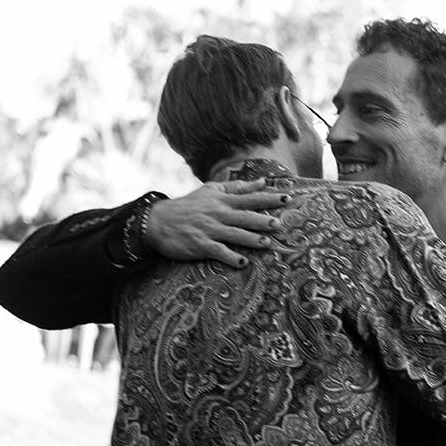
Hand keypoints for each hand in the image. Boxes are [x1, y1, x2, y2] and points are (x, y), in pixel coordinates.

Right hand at [143, 180, 289, 265]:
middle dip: (262, 220)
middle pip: (244, 217)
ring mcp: (209, 230)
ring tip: (267, 243)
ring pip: (233, 234)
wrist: (158, 221)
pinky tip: (243, 263)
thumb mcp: (212, 191)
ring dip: (250, 239)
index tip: (287, 197)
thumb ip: (238, 187)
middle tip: (279, 224)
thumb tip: (263, 182)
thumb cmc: (189, 205)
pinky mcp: (200, 245)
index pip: (250, 198)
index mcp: (223, 201)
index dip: (269, 198)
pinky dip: (230, 257)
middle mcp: (218, 214)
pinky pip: (218, 252)